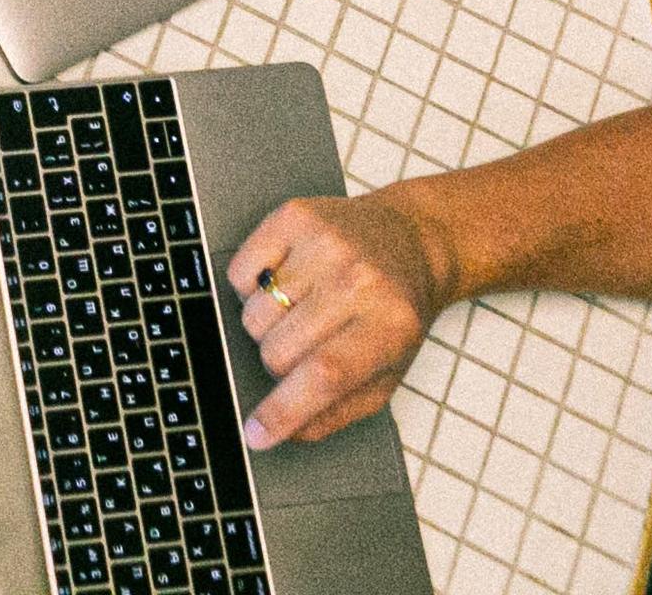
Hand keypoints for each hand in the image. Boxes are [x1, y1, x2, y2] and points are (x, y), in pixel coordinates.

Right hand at [223, 190, 453, 447]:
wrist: (412, 239)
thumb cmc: (397, 312)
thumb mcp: (388, 372)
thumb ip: (339, 411)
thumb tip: (286, 433)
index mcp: (389, 326)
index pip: (324, 375)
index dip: (283, 410)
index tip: (256, 433)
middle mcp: (358, 280)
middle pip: (278, 350)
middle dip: (279, 363)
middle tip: (305, 346)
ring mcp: (325, 243)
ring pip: (253, 315)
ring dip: (266, 327)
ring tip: (298, 311)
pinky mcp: (295, 216)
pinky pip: (239, 272)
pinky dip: (249, 287)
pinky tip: (281, 282)